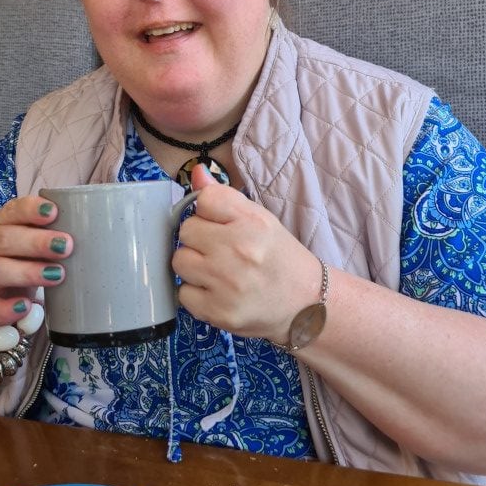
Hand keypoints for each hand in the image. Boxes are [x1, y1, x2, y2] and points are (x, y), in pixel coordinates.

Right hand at [0, 196, 71, 326]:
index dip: (31, 210)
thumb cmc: (25, 256)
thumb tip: (99, 233)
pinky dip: (6, 309)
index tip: (54, 212)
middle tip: (66, 246)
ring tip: (57, 275)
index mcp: (1, 222)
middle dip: (37, 242)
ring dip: (28, 272)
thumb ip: (56, 232)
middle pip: (6, 240)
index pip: (12, 210)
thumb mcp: (35, 239)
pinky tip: (26, 307)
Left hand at [173, 164, 319, 343]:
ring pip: (179, 261)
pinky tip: (216, 292)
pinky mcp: (218, 312)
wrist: (306, 303)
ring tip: (217, 271)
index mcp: (252, 223)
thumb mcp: (261, 219)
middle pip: (186, 230)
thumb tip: (196, 173)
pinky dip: (195, 293)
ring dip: (193, 266)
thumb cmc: (279, 258)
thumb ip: (225, 196)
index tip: (221, 224)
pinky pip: (182, 294)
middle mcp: (239, 251)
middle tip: (220, 250)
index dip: (208, 212)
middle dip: (199, 239)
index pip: (204, 200)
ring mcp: (227, 284)